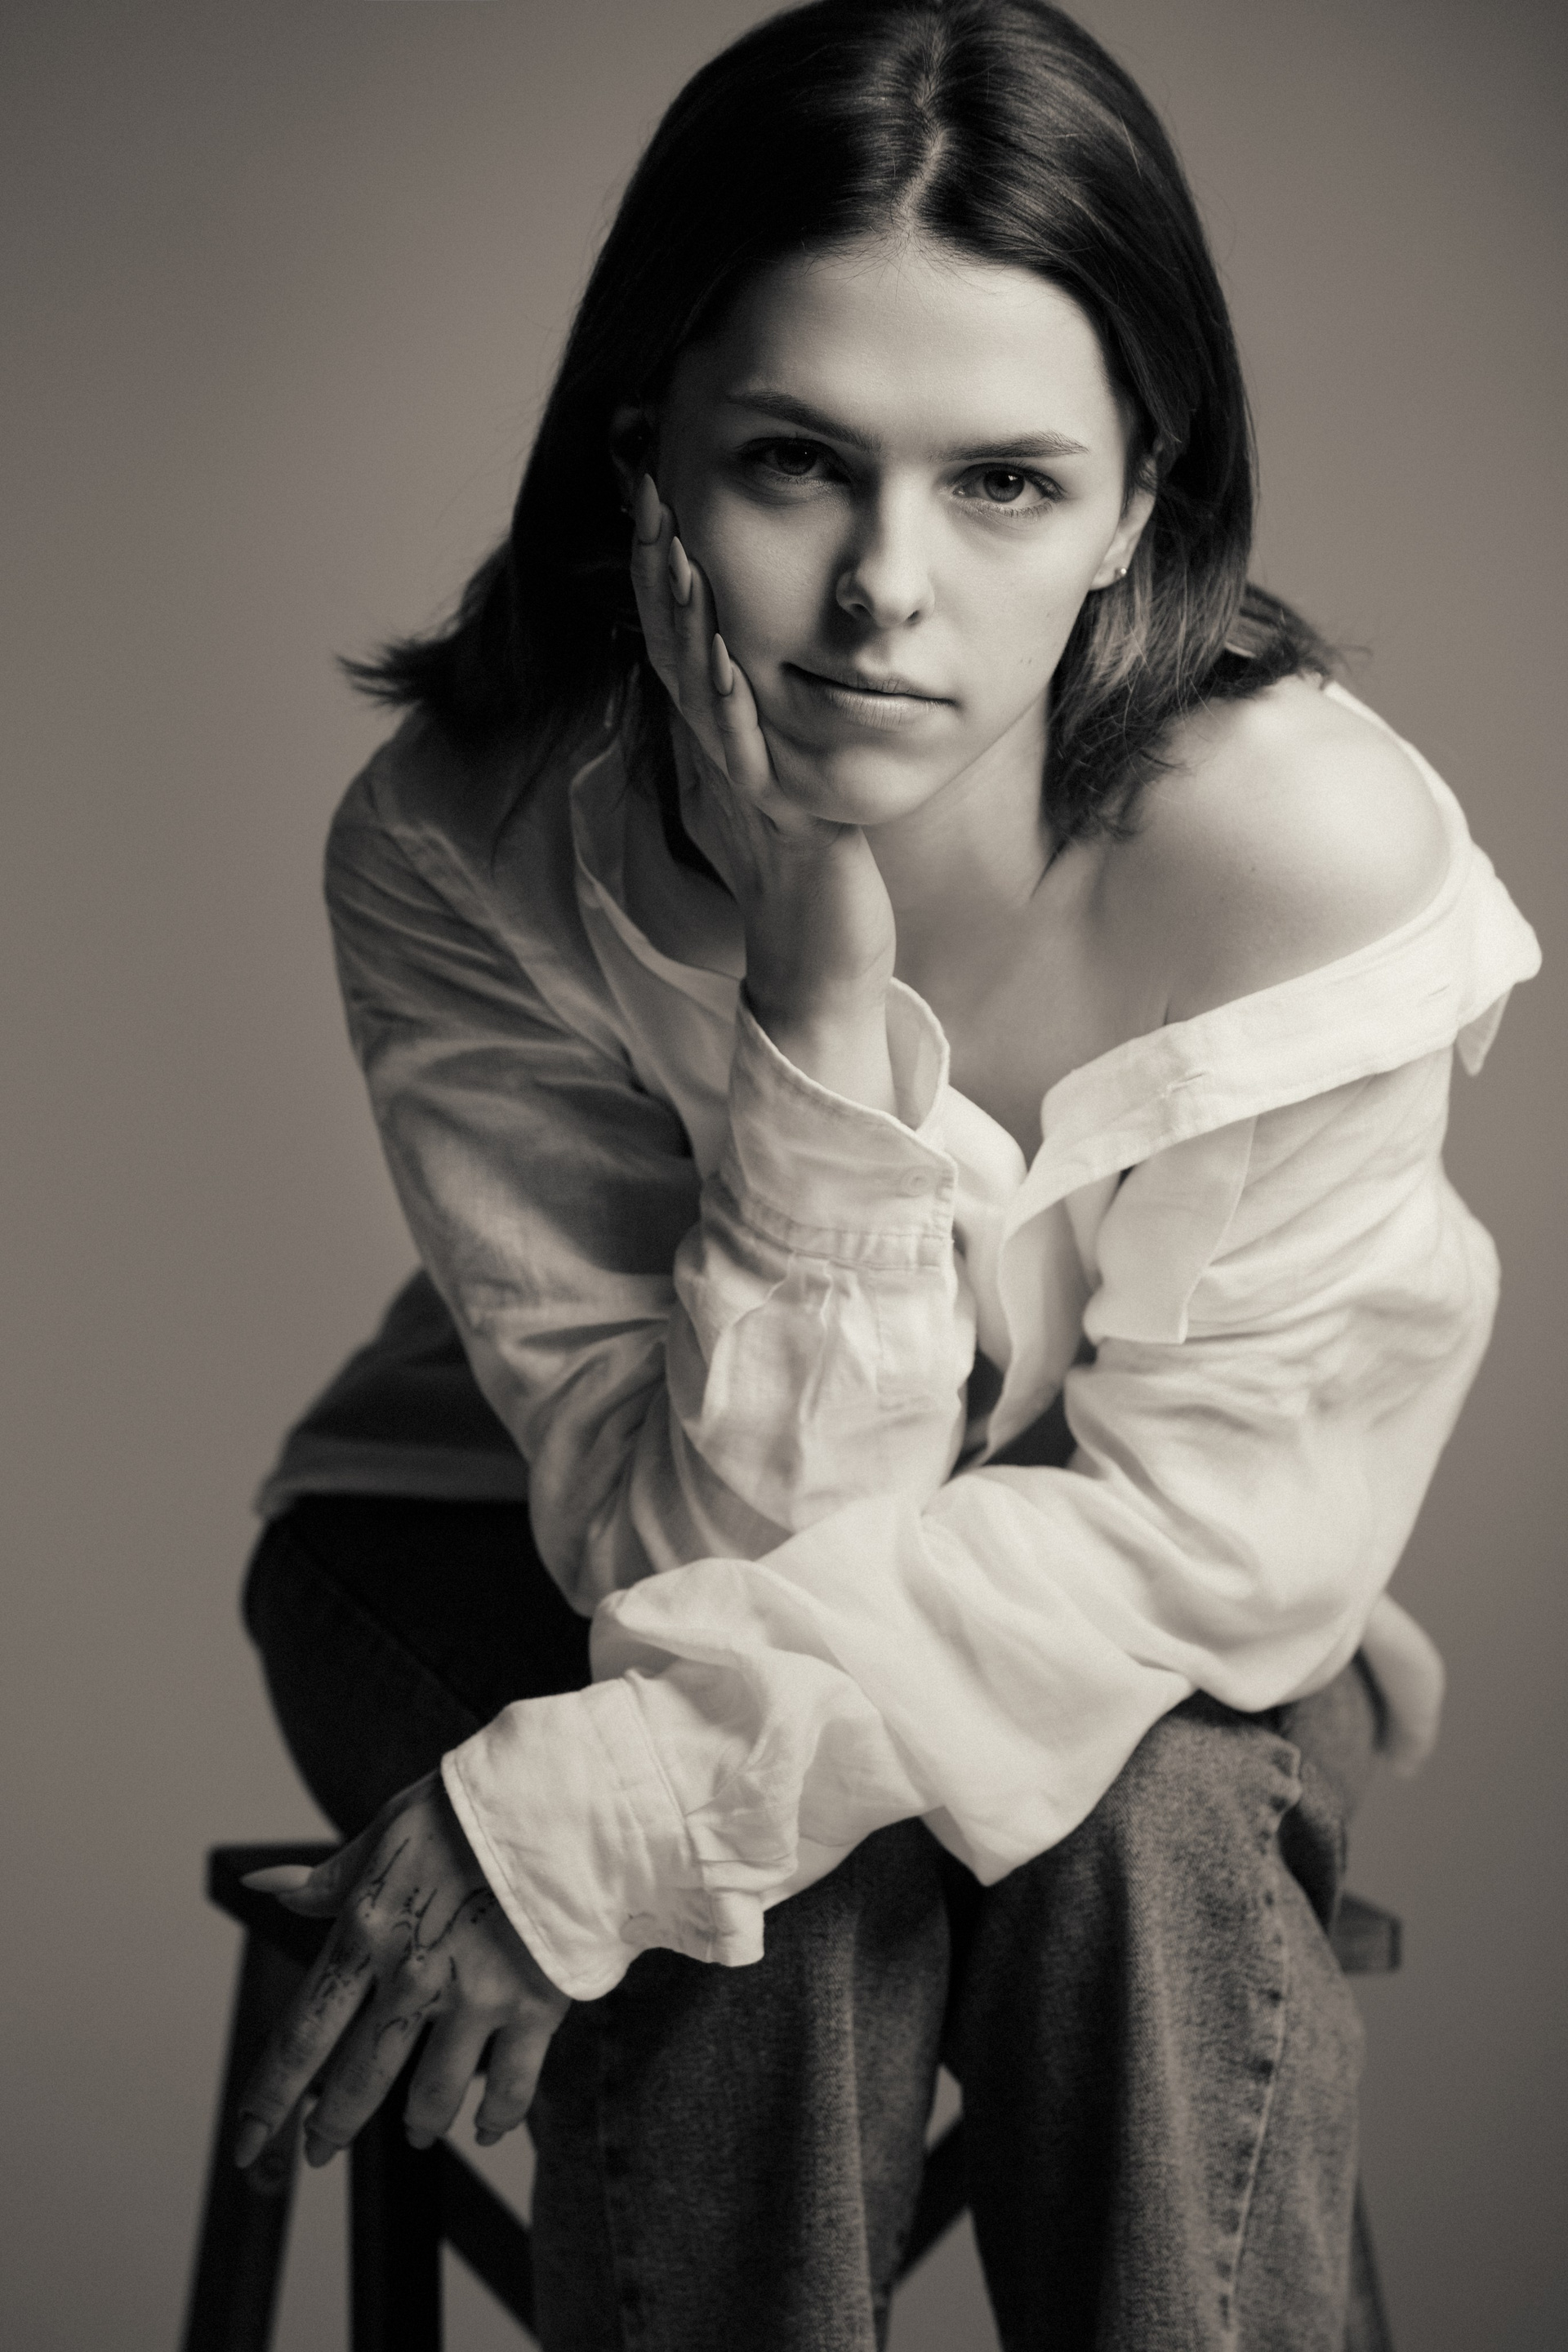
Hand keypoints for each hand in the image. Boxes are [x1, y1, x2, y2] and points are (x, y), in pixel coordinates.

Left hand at [233, 1773, 569, 2169]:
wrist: (557, 1795)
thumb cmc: (466, 1809)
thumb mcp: (384, 1834)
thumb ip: (326, 1879)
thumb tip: (261, 1886)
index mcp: (365, 1933)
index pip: (301, 2035)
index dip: (269, 2099)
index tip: (245, 2143)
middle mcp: (412, 1975)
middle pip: (358, 2081)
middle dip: (332, 2128)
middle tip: (319, 2151)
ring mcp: (475, 1996)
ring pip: (432, 2098)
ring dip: (419, 2125)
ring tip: (418, 2134)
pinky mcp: (533, 2005)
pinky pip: (510, 2089)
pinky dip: (495, 2120)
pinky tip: (485, 2129)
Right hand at [629, 475, 897, 1110]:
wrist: (819, 955)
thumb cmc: (809, 869)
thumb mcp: (782, 775)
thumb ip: (757, 721)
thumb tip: (742, 665)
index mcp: (717, 730)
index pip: (678, 629)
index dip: (660, 558)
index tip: (652, 479)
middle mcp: (715, 748)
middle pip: (672, 637)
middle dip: (658, 557)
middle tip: (644, 475)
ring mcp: (736, 779)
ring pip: (694, 681)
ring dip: (680, 608)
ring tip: (671, 536)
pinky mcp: (769, 812)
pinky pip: (738, 745)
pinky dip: (722, 694)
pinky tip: (718, 646)